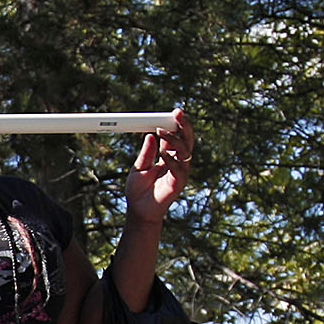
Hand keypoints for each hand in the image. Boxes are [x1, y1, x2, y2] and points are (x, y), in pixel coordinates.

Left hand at [127, 107, 192, 225]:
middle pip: (186, 140)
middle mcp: (177, 162)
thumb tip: (149, 135)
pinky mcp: (178, 183)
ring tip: (163, 131)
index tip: (173, 112)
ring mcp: (180, 172)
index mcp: (168, 157)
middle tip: (177, 114)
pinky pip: (179, 169)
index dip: (177, 124)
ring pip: (185, 151)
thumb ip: (146, 153)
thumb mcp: (139, 167)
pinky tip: (164, 154)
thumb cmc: (138, 191)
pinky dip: (172, 159)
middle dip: (183, 126)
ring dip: (175, 139)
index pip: (177, 137)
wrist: (138, 211)